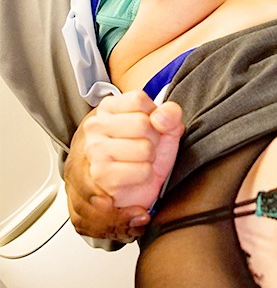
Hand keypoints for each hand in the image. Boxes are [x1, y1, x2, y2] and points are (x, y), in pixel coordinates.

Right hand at [65, 92, 184, 240]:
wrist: (133, 188)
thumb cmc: (145, 154)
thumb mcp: (165, 129)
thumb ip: (170, 114)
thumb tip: (161, 117)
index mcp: (108, 109)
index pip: (139, 99)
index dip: (153, 116)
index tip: (150, 127)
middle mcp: (96, 126)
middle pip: (142, 123)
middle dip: (153, 140)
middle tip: (144, 149)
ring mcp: (95, 150)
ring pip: (144, 148)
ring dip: (149, 159)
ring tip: (138, 162)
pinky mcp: (101, 175)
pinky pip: (142, 171)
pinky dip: (145, 176)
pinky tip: (134, 176)